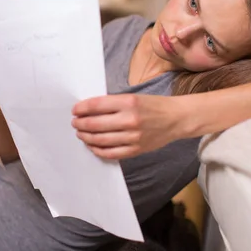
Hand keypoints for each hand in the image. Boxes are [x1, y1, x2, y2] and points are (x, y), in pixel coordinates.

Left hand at [71, 94, 185, 159]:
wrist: (176, 118)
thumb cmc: (153, 106)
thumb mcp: (133, 97)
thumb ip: (112, 104)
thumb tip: (88, 110)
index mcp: (128, 102)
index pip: (96, 105)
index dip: (81, 108)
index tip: (75, 110)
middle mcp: (130, 120)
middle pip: (95, 124)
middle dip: (80, 123)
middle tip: (75, 123)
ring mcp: (133, 137)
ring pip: (100, 140)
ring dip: (86, 137)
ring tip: (81, 133)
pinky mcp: (136, 149)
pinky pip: (111, 153)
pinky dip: (98, 150)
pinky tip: (92, 145)